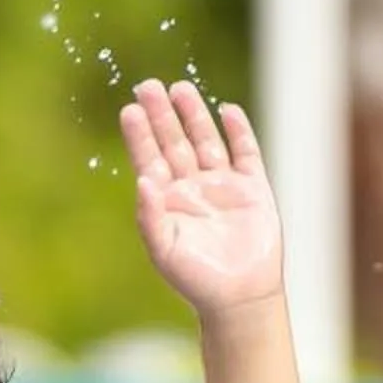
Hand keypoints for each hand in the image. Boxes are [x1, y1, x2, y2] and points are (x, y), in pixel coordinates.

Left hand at [119, 79, 281, 313]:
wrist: (238, 297)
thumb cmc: (195, 279)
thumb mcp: (164, 250)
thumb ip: (150, 215)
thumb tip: (142, 179)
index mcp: (167, 201)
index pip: (150, 159)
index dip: (140, 135)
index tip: (130, 109)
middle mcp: (192, 188)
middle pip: (175, 142)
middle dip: (162, 115)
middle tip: (147, 85)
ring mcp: (223, 186)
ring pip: (206, 141)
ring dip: (194, 115)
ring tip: (180, 88)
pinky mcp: (252, 190)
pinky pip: (245, 153)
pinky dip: (238, 132)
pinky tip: (227, 111)